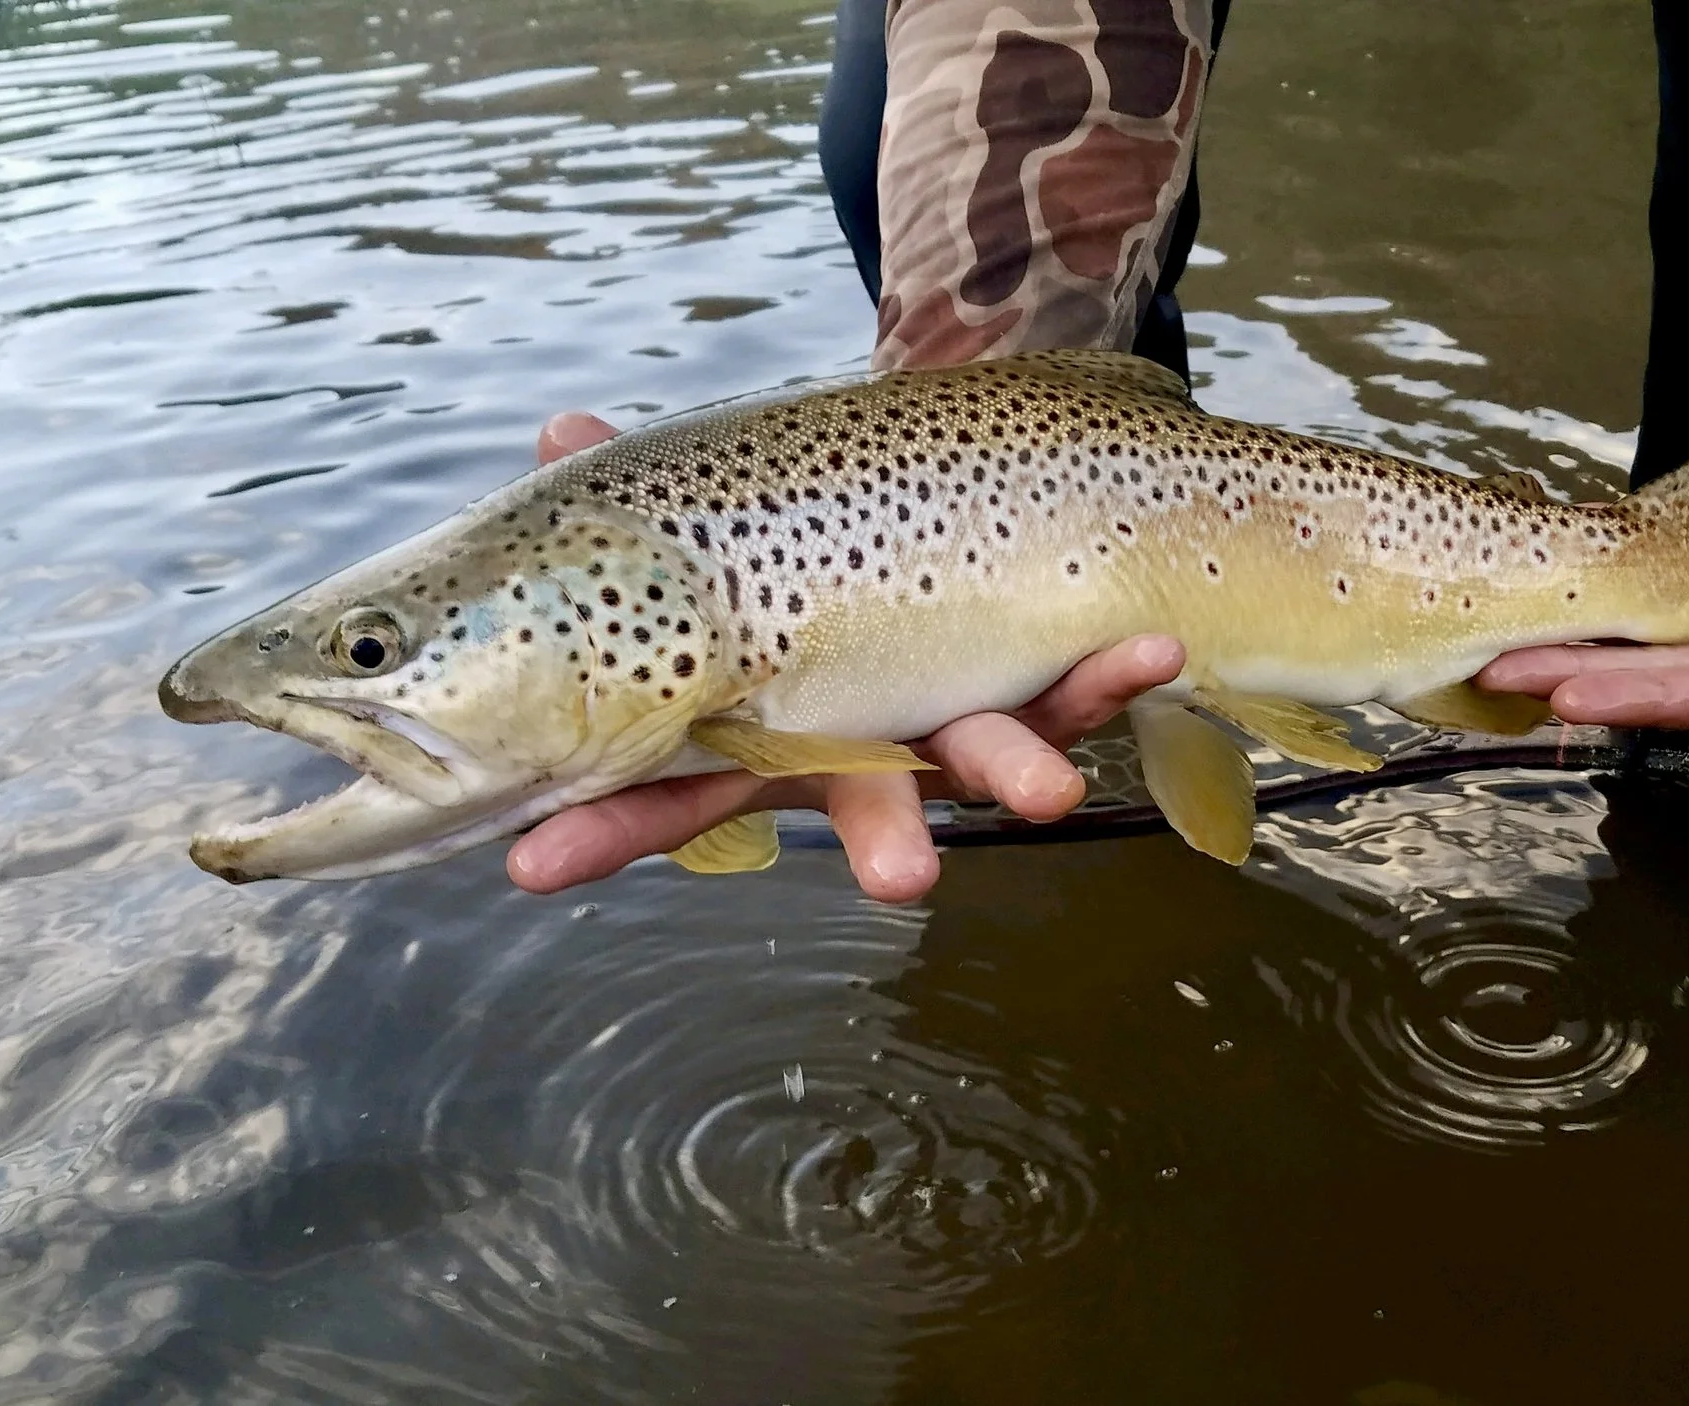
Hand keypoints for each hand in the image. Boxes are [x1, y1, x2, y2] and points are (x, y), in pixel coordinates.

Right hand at [510, 412, 1185, 902]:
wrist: (922, 516)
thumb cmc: (789, 546)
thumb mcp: (707, 520)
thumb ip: (642, 494)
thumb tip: (559, 426)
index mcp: (759, 724)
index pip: (670, 787)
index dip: (603, 826)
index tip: (533, 865)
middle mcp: (858, 742)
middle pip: (860, 804)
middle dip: (879, 844)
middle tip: (906, 884)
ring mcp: (950, 718)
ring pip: (984, 759)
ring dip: (1021, 770)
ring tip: (1047, 797)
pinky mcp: (1036, 680)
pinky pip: (1078, 684)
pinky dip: (1115, 669)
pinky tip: (1156, 649)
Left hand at [1476, 431, 1688, 732]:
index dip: (1655, 702)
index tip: (1577, 697)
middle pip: (1674, 686)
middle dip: (1587, 683)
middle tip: (1502, 678)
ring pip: (1658, 654)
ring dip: (1584, 655)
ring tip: (1500, 657)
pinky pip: (1667, 613)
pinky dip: (1612, 616)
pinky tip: (1556, 614)